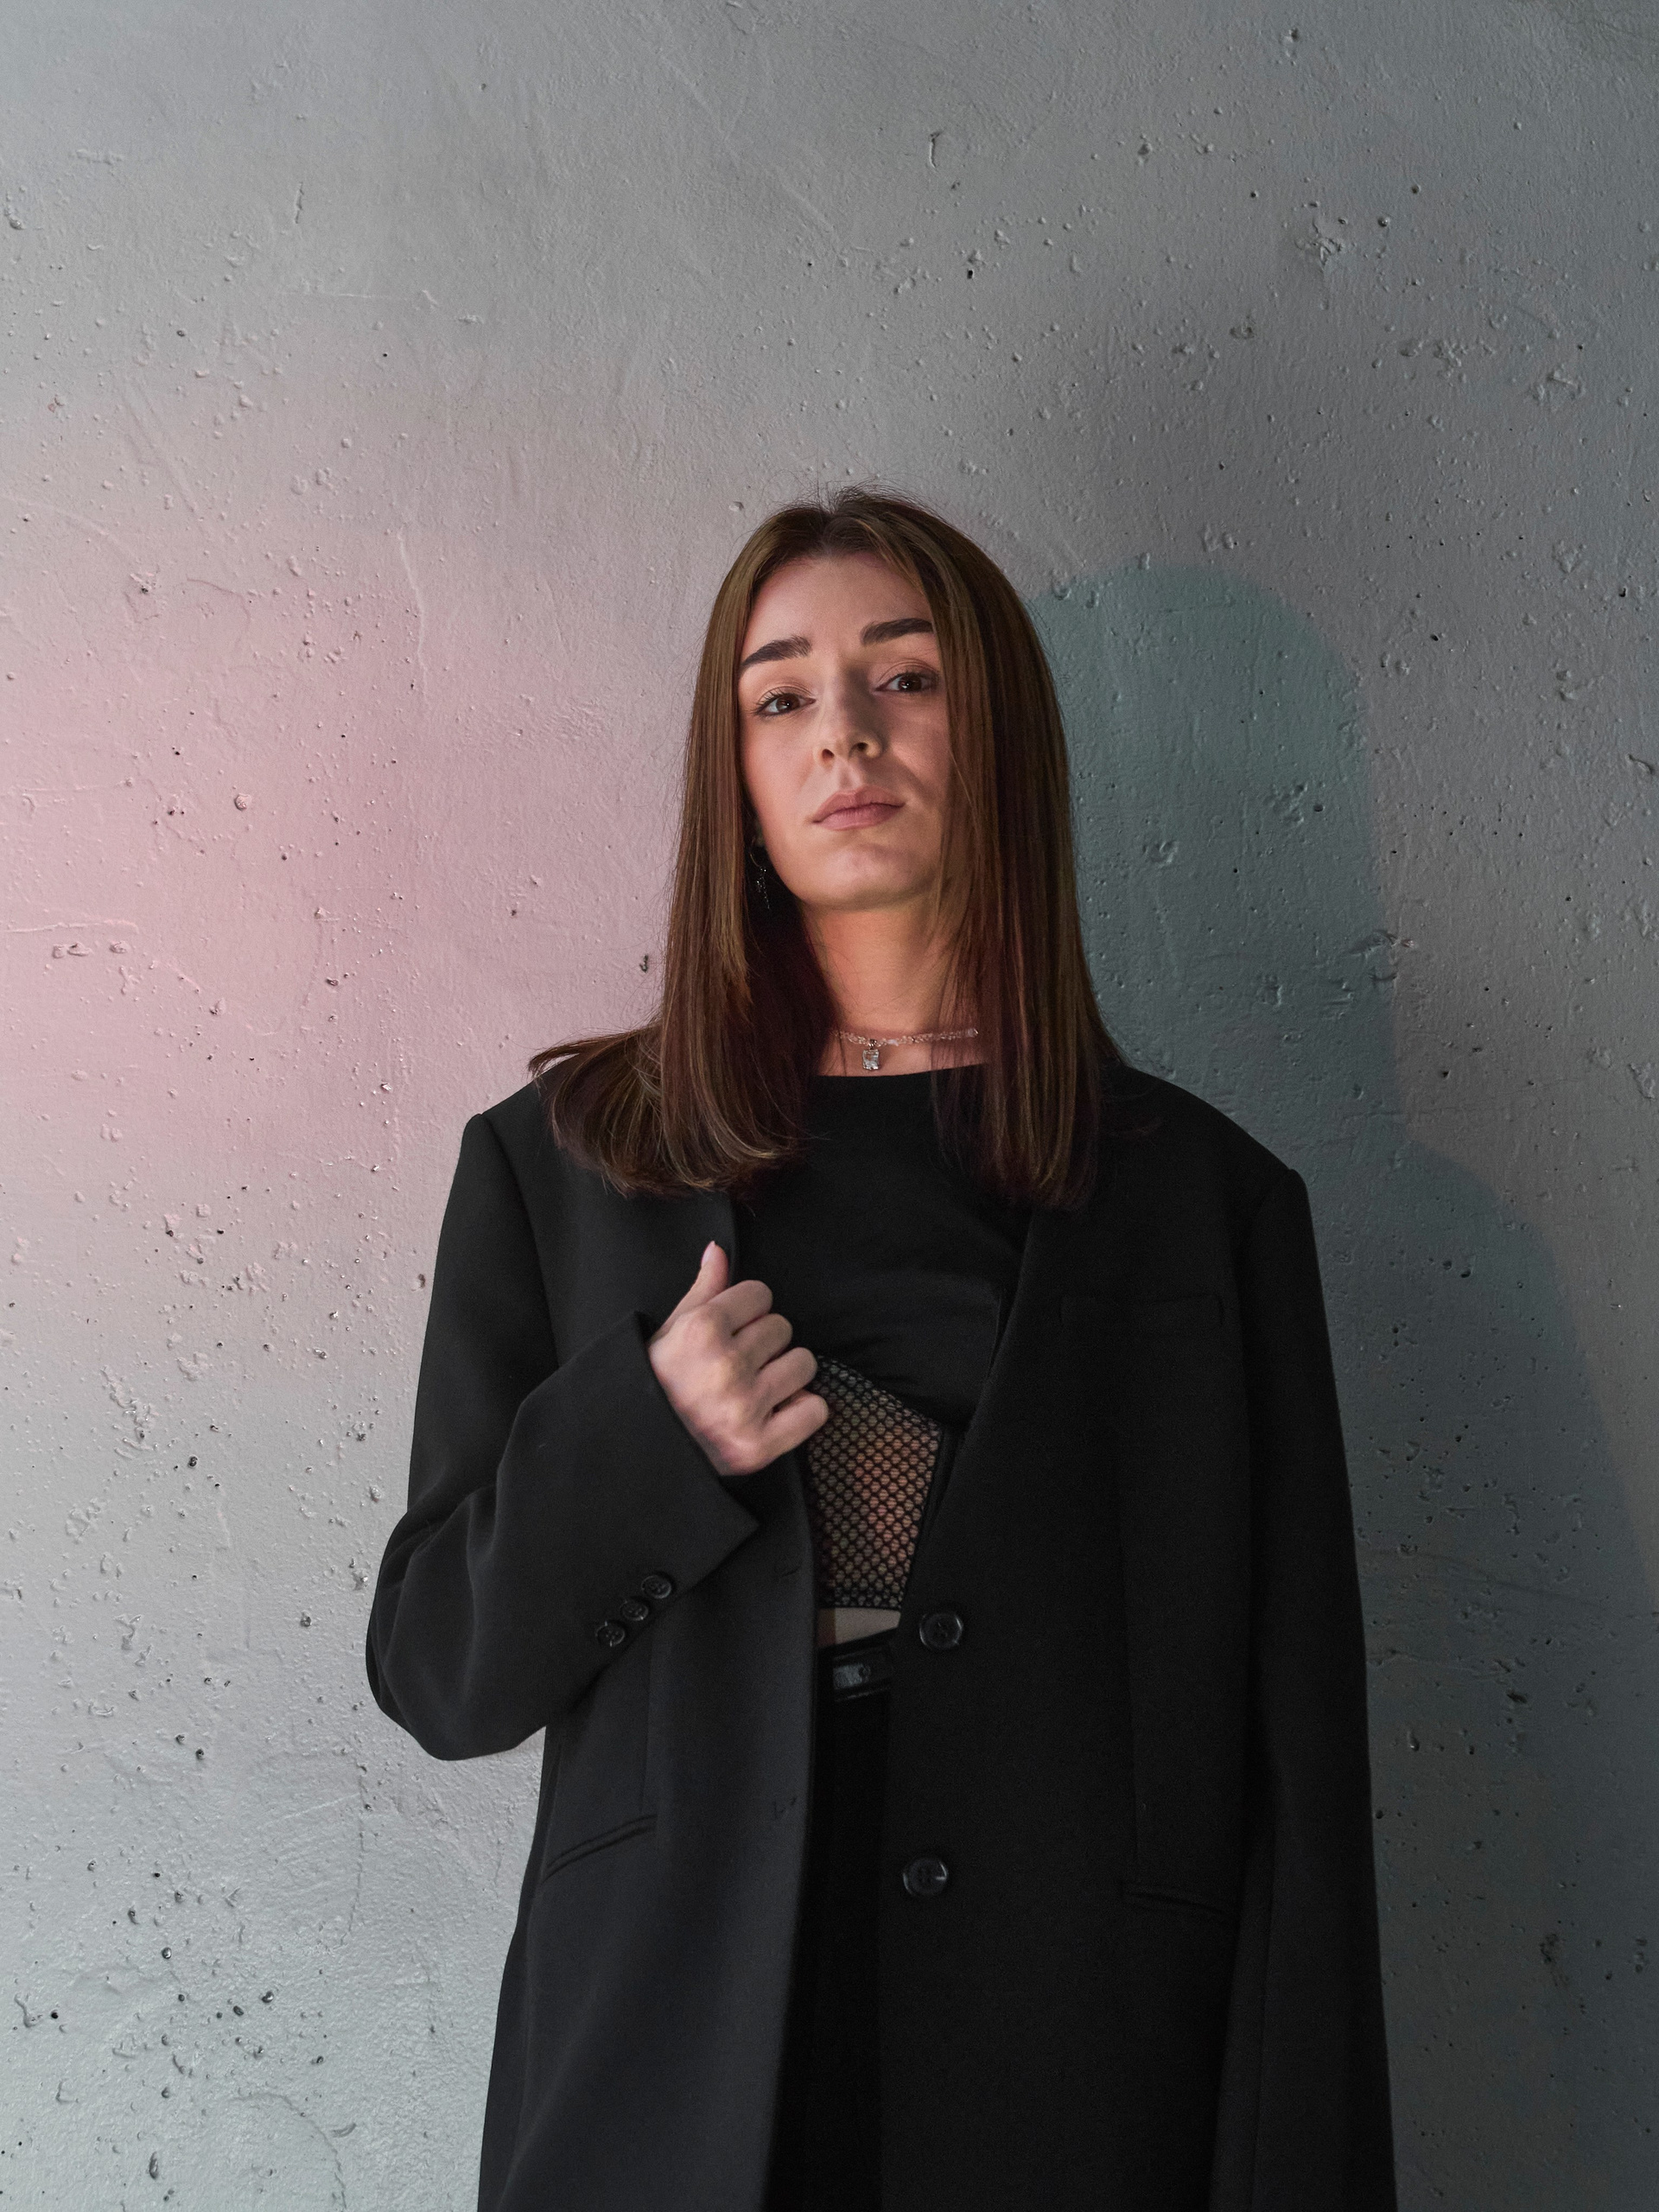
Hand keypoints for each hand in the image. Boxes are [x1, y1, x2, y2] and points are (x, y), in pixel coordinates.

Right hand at [647, 1241, 828, 1476]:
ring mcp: (745, 1407)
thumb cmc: (652, 1386)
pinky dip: (802, 1410)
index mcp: (702, 1330)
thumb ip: (702, 1291)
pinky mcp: (759, 1445)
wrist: (637, 1451)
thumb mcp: (668, 1332)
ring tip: (759, 1385)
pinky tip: (776, 1410)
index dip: (748, 1310)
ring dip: (786, 1373)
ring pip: (804, 1364)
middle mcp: (726, 1366)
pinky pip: (814, 1411)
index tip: (735, 1328)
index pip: (761, 1294)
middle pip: (783, 1327)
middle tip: (741, 1362)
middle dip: (765, 1341)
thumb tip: (718, 1250)